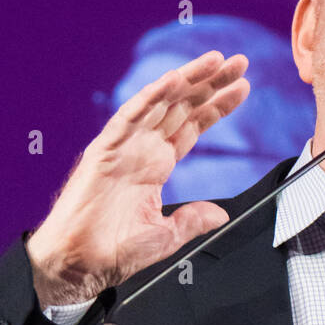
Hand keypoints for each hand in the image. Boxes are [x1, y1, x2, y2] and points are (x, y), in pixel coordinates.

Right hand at [26, 51, 249, 305]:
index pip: (192, 126)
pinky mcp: (105, 149)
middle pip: (182, 107)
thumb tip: (220, 214)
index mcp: (156, 165)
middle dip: (211, 83)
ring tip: (216, 61)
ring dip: (188, 79)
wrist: (81, 263)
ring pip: (161, 103)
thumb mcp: (166, 236)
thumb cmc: (115, 250)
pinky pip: (130, 116)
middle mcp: (142, 149)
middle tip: (239, 62)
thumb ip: (193, 221)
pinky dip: (151, 96)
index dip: (217, 106)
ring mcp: (124, 146)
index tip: (243, 88)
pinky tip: (173, 80)